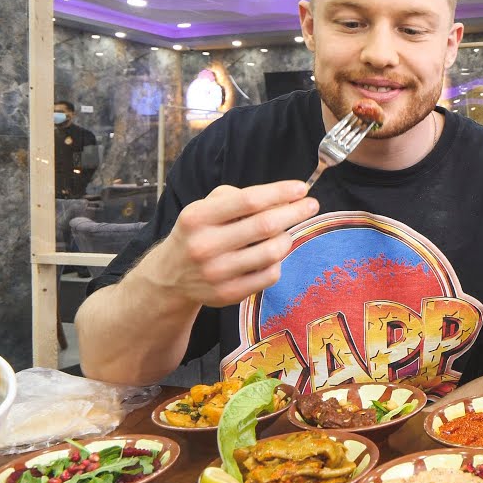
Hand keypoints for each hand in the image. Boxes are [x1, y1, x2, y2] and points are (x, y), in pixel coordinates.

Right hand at [136, 181, 318, 307]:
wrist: (170, 277)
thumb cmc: (197, 233)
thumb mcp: (203, 208)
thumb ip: (237, 198)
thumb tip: (281, 198)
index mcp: (198, 217)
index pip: (248, 201)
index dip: (280, 192)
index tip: (302, 188)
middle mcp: (205, 245)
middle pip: (265, 225)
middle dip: (295, 212)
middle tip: (312, 204)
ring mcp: (217, 273)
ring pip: (272, 252)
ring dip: (287, 238)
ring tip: (286, 232)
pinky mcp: (228, 294)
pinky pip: (270, 275)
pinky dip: (278, 262)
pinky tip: (272, 256)